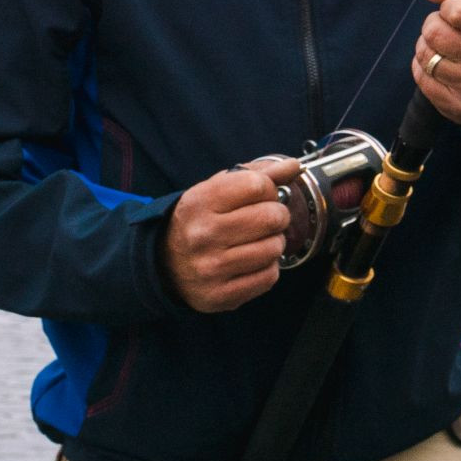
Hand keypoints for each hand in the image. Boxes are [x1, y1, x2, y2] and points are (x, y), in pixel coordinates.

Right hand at [162, 160, 293, 313]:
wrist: (166, 264)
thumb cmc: (201, 221)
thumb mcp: (218, 190)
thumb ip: (258, 174)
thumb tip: (294, 165)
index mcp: (200, 202)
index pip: (258, 185)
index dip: (269, 189)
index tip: (263, 197)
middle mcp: (203, 235)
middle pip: (271, 217)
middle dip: (278, 216)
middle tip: (267, 220)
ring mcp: (211, 268)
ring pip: (274, 248)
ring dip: (274, 243)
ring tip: (259, 242)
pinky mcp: (220, 294)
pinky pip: (269, 277)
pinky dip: (268, 268)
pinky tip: (253, 262)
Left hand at [415, 0, 460, 128]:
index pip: (456, 11)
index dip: (450, 6)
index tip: (458, 10)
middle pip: (435, 34)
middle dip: (433, 24)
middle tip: (446, 27)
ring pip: (426, 57)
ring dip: (427, 46)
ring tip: (443, 46)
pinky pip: (422, 81)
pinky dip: (424, 68)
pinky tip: (441, 65)